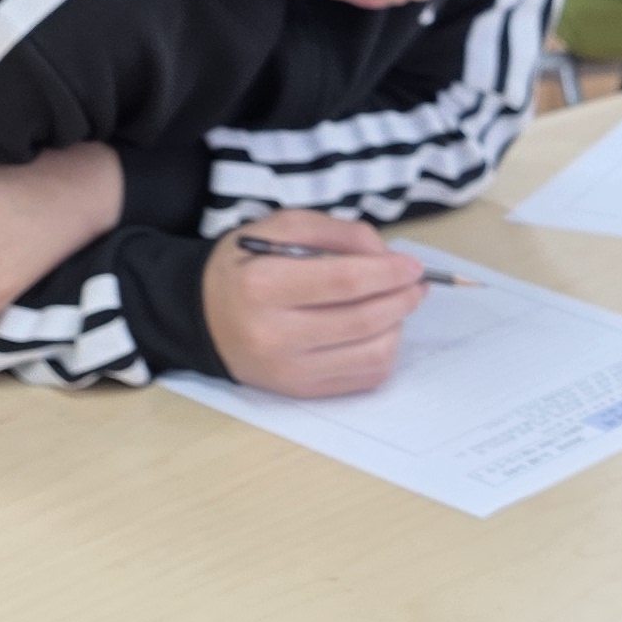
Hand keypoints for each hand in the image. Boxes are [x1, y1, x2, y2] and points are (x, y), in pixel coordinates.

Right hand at [204, 208, 425, 396]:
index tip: (413, 266)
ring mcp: (289, 370)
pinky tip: (380, 330)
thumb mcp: (281, 229)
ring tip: (397, 304)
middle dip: (402, 298)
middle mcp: (273, 334)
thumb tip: (387, 254)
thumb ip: (337, 232)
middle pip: (363, 319)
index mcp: (263, 286)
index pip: (345, 282)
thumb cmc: (247, 267)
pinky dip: (385, 351)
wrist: (205, 317)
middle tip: (416, 284)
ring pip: (372, 353)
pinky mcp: (302, 391)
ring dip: (398, 326)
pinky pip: (365, 377)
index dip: (389, 273)